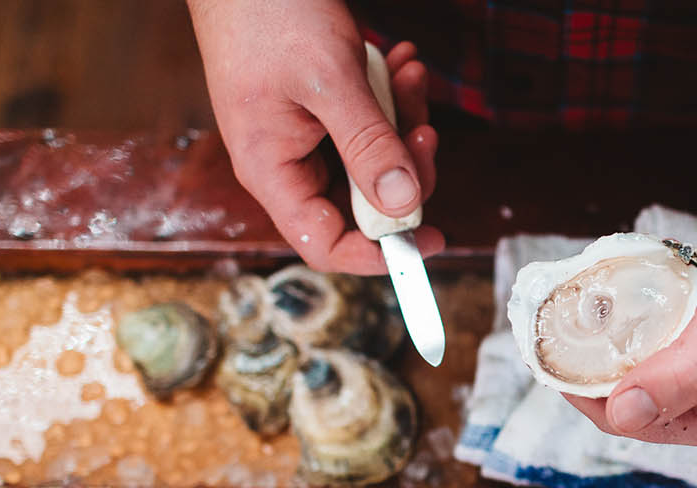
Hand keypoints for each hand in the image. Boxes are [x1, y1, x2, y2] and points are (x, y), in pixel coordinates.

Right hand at [189, 0, 442, 273]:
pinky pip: (370, 122)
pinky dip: (393, 96)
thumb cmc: (266, 11)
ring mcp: (305, 134)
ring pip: (374, 158)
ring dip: (403, 120)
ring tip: (410, 75)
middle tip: (426, 132)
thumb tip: (404, 205)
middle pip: (363, 203)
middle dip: (405, 169)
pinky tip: (401, 63)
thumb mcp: (328, 81)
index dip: (379, 254)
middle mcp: (287, 162)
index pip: (325, 244)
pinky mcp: (322, 108)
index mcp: (271, 170)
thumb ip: (367, 145)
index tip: (430, 240)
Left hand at [565, 193, 696, 450]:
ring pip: (633, 375)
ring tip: (584, 309)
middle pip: (626, 403)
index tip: (550, 346)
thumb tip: (623, 415)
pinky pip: (648, 351)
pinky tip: (613, 304)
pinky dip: (627, 331)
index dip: (584, 389)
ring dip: (606, 347)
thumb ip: (683, 372)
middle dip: (592, 368)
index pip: (627, 422)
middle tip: (563, 319)